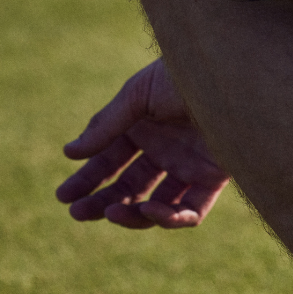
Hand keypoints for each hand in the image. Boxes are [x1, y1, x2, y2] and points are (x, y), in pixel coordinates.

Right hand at [56, 59, 229, 228]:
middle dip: (102, 202)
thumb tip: (70, 153)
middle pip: (130, 187)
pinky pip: (191, 212)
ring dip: (132, 214)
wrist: (229, 77)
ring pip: (157, 205)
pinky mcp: (213, 181)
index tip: (63, 195)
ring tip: (111, 213)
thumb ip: (106, 126)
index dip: (87, 179)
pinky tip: (148, 209)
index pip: (110, 161)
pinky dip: (169, 217)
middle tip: (77, 213)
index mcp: (144, 128)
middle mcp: (166, 150)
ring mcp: (189, 167)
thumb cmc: (182, 77)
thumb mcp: (136, 97)